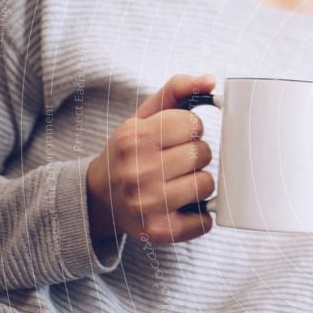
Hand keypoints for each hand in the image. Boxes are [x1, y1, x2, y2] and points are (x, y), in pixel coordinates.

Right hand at [87, 74, 215, 244]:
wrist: (100, 199)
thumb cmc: (131, 153)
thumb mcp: (144, 116)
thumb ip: (176, 90)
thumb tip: (212, 80)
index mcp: (134, 138)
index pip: (193, 124)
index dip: (190, 129)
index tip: (174, 137)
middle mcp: (138, 172)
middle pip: (203, 154)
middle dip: (195, 156)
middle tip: (173, 162)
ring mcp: (149, 205)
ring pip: (208, 185)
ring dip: (199, 184)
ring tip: (176, 183)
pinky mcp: (160, 232)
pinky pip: (206, 221)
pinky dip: (200, 215)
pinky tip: (180, 208)